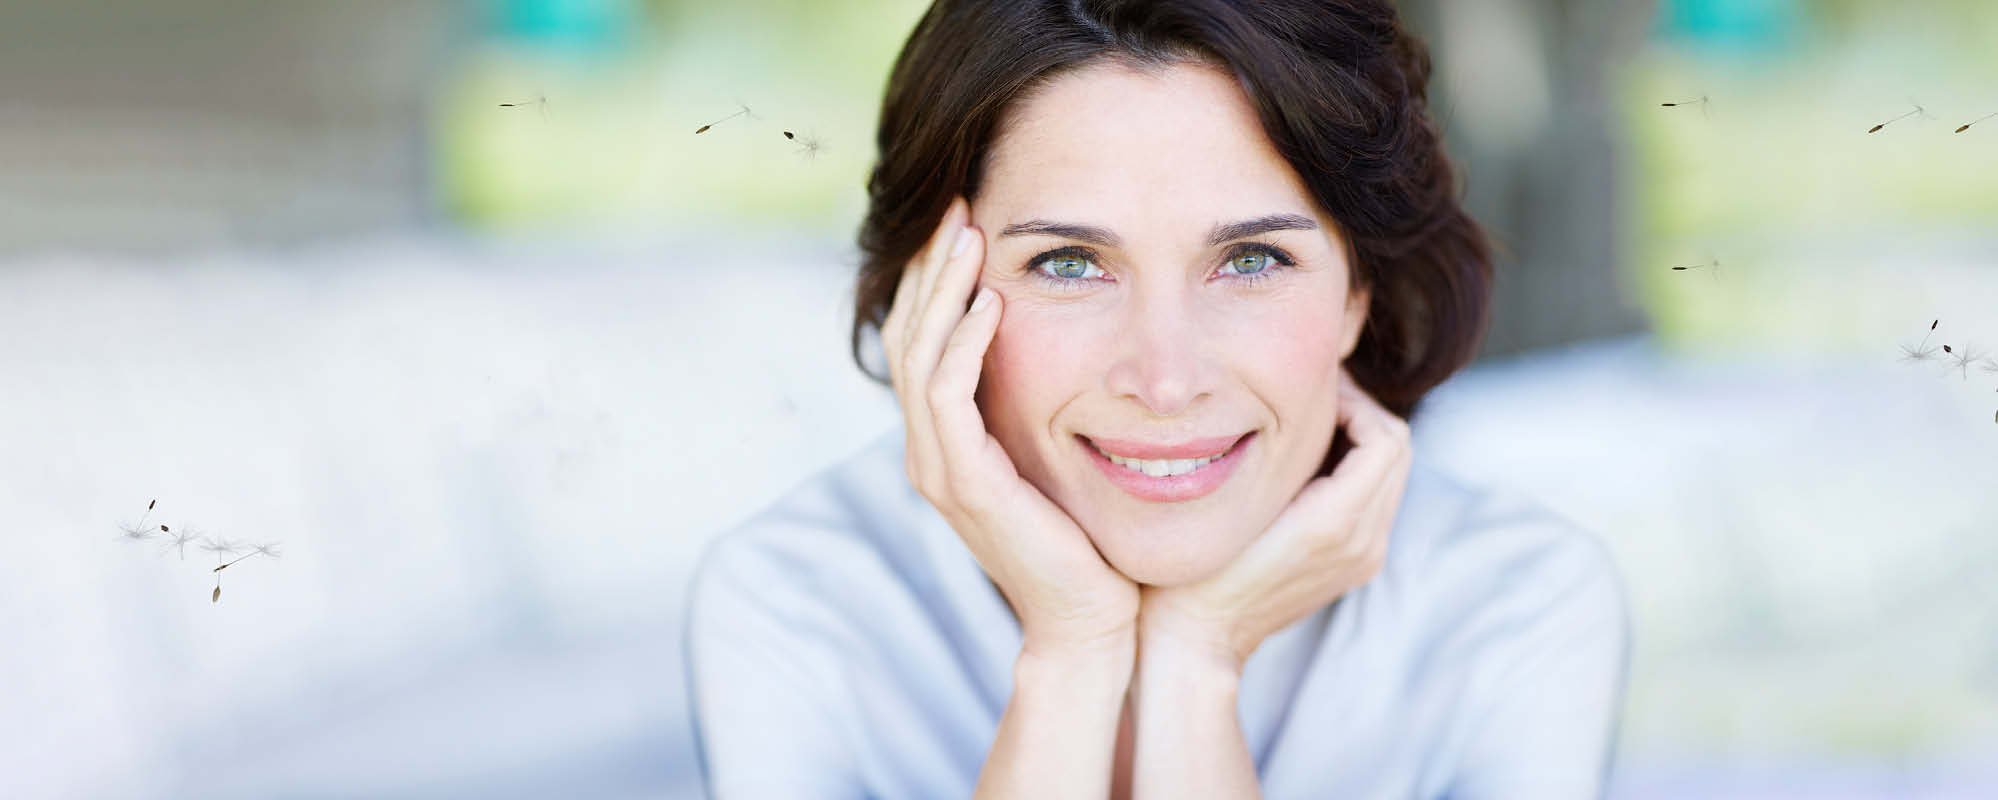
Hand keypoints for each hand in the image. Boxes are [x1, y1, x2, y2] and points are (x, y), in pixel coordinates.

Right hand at [881, 195, 1139, 655]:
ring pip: (920, 357)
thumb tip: (1074, 334)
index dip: (936, 276)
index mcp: (947, 440)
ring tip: (969, 234)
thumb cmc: (1090, 538)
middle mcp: (930, 451)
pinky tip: (993, 303)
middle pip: (907, 335)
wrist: (1095, 622)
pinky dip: (965, 346)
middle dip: (930, 266)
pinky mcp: (968, 487)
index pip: (922, 338)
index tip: (966, 216)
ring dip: (942, 290)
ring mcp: (941, 470)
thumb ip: (1046, 402)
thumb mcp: (1061, 452)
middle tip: (956, 204)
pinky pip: (949, 400)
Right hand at [1136, 368, 1412, 672]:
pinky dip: (1359, 470)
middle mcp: (1363, 542)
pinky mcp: (1357, 567)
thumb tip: (1304, 399)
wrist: (1199, 637)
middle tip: (1318, 397)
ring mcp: (1364, 558)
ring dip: (1363, 440)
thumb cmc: (1198, 564)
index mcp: (1335, 522)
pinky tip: (1312, 463)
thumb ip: (1280, 453)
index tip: (1315, 389)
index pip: (1384, 437)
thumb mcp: (1236, 500)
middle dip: (1365, 413)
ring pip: (1393, 474)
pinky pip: (1378, 500)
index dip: (1357, 401)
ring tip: (1314, 424)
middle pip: (1399, 450)